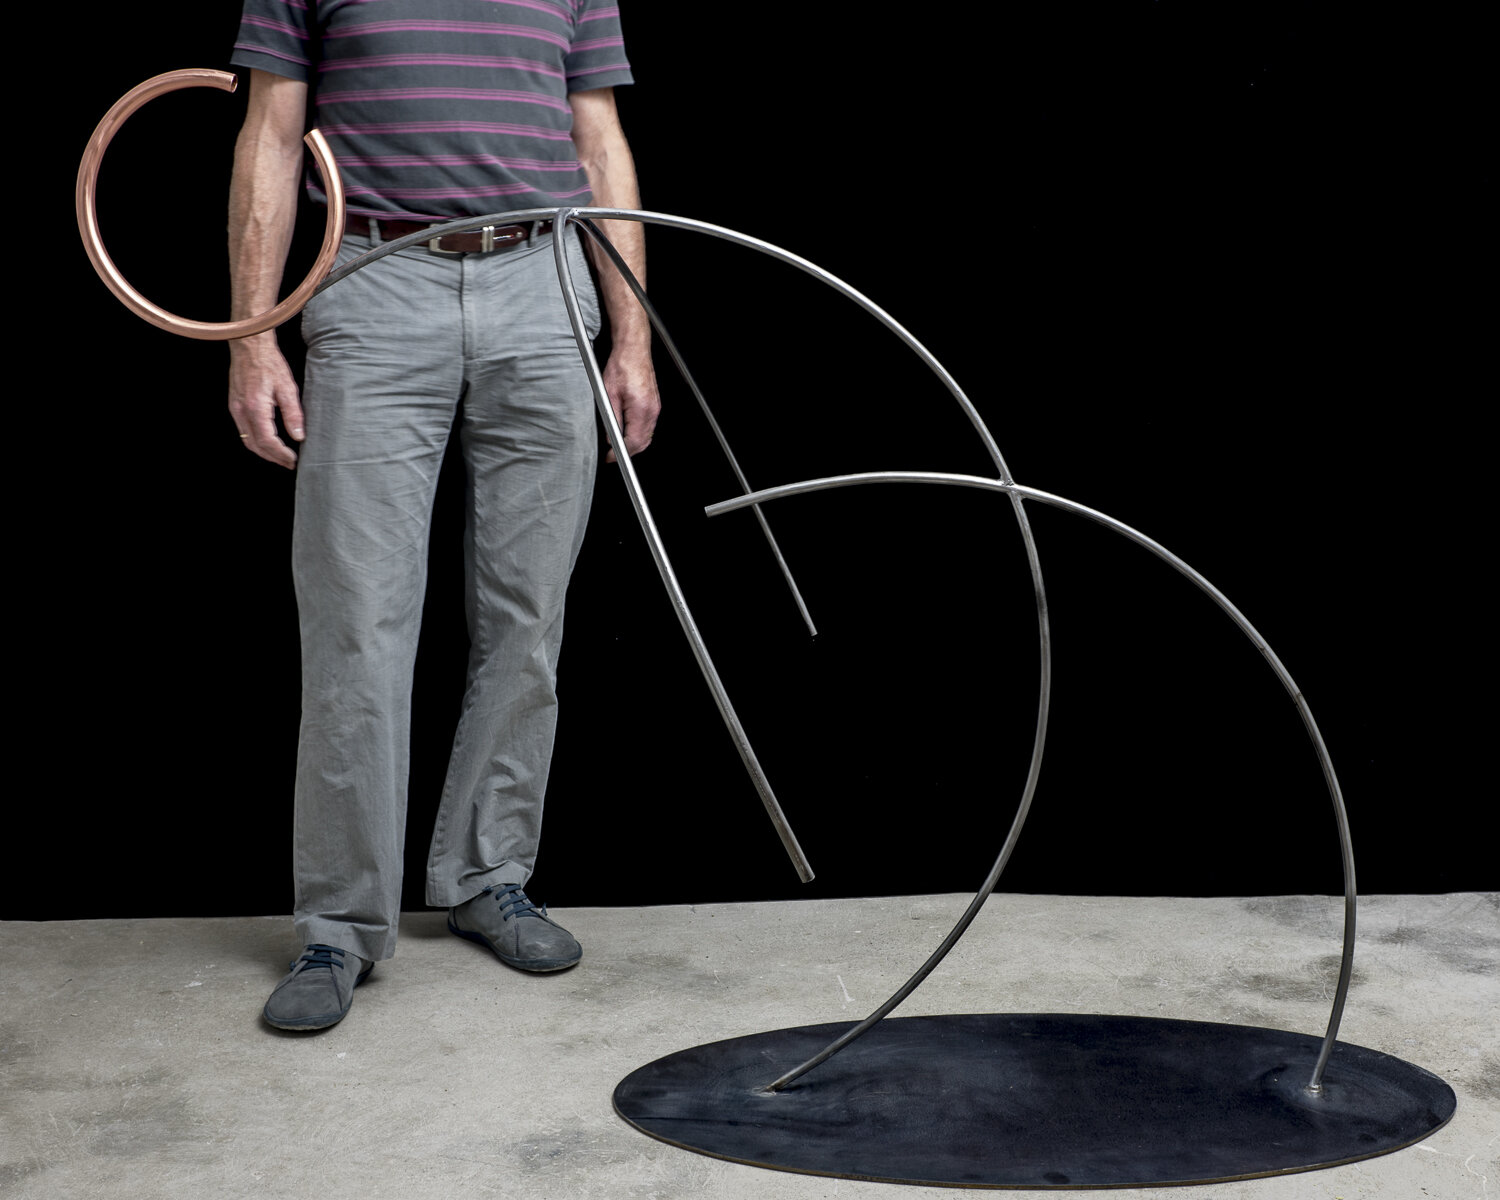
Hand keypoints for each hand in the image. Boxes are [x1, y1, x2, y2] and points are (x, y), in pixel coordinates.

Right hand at [228, 334, 304, 468]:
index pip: (267, 441)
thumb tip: (299, 436)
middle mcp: (242, 410)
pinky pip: (243, 430)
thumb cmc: (269, 363)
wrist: (249, 347)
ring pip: (247, 440)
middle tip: (289, 463)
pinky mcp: (235, 406)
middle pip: (255, 445)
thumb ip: (293, 414)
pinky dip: (256, 441)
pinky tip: (268, 442)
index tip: (293, 460)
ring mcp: (235, 409)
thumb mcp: (287, 387)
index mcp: (256, 407)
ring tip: (281, 456)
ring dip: (264, 452)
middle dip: (273, 457)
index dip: (281, 454)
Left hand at [602, 345, 658, 462]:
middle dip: (628, 452)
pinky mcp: (654, 404)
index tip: (611, 457)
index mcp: (641, 409)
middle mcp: (652, 410)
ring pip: (647, 436)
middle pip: (643, 443)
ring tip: (617, 444)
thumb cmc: (622, 366)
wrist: (633, 350)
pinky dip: (639, 433)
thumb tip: (609, 437)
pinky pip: (649, 426)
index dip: (620, 454)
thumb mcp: (608, 394)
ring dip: (633, 443)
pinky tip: (627, 431)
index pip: (633, 442)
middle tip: (612, 454)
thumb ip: (610, 418)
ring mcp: (655, 407)